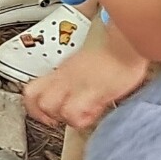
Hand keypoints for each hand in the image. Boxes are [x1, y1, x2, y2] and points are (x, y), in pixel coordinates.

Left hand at [24, 21, 150, 131]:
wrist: (128, 40)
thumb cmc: (117, 49)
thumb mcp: (90, 62)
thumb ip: (81, 75)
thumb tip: (84, 90)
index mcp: (64, 69)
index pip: (33, 90)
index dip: (34, 107)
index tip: (47, 114)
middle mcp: (65, 76)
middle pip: (34, 99)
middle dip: (45, 114)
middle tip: (62, 116)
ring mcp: (76, 83)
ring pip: (49, 106)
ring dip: (63, 117)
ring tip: (81, 114)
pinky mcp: (91, 91)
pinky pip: (74, 113)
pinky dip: (81, 119)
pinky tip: (94, 112)